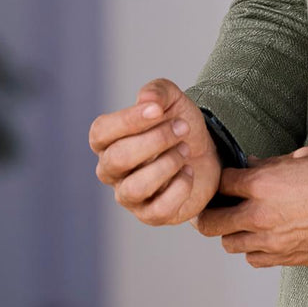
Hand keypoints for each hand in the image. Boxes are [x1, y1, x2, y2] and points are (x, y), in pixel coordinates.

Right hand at [89, 78, 221, 225]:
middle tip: (182, 128)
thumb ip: (157, 92)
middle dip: (155, 140)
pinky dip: (179, 189)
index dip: (128, 120)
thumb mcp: (172, 99)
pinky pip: (158, 210)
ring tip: (186, 150)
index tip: (159, 110)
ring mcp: (129, 196)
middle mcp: (112, 171)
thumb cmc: (178, 124)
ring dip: (166, 165)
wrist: (207, 151)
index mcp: (108, 141)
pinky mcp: (151, 214)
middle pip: (117, 159)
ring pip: (134, 188)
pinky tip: (189, 172)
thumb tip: (146, 101)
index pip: (101, 132)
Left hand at [192, 145, 307, 266]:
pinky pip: (254, 259)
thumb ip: (272, 164)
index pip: (220, 183)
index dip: (220, 180)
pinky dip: (253, 250)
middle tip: (215, 207)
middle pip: (211, 222)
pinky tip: (262, 238)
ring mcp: (272, 241)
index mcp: (262, 185)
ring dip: (231, 232)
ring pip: (230, 244)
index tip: (224, 180)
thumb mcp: (304, 157)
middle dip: (210, 212)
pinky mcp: (287, 258)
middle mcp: (260, 216)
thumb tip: (253, 165)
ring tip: (241, 223)